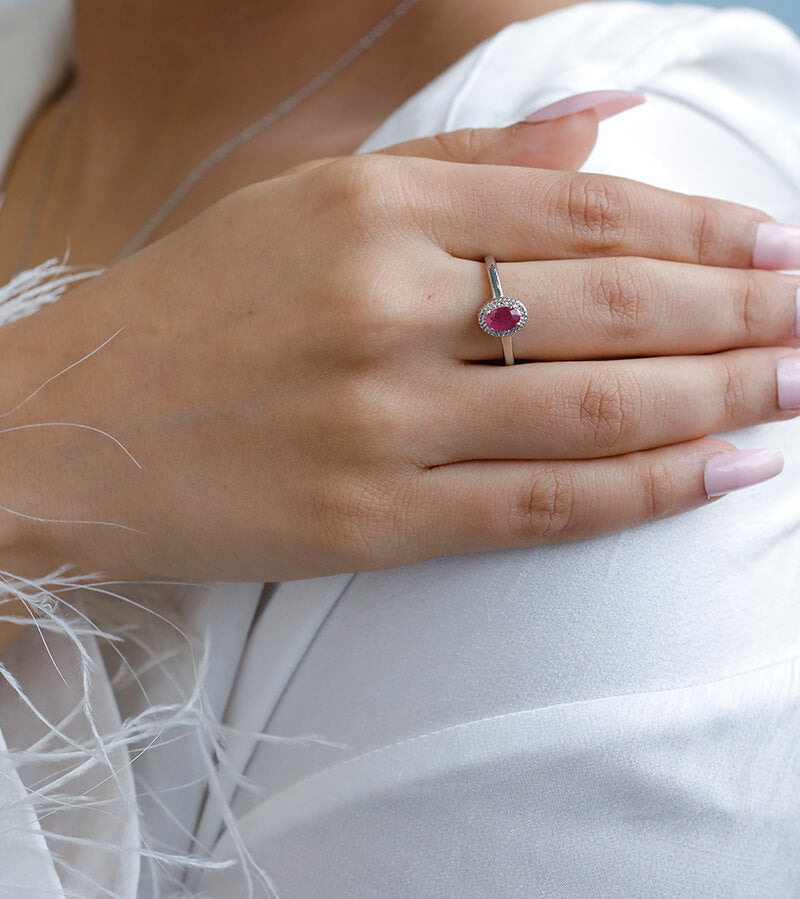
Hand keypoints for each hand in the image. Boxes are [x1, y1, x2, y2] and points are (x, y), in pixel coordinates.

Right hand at [1, 114, 797, 583]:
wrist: (72, 424)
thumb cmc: (191, 307)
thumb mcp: (312, 199)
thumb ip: (465, 161)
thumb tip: (600, 124)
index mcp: (372, 210)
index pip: (587, 212)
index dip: (704, 229)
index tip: (785, 246)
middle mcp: (384, 307)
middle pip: (614, 308)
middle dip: (741, 315)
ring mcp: (378, 422)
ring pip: (594, 410)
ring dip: (720, 400)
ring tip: (798, 395)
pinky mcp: (366, 520)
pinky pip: (537, 506)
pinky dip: (642, 492)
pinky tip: (721, 473)